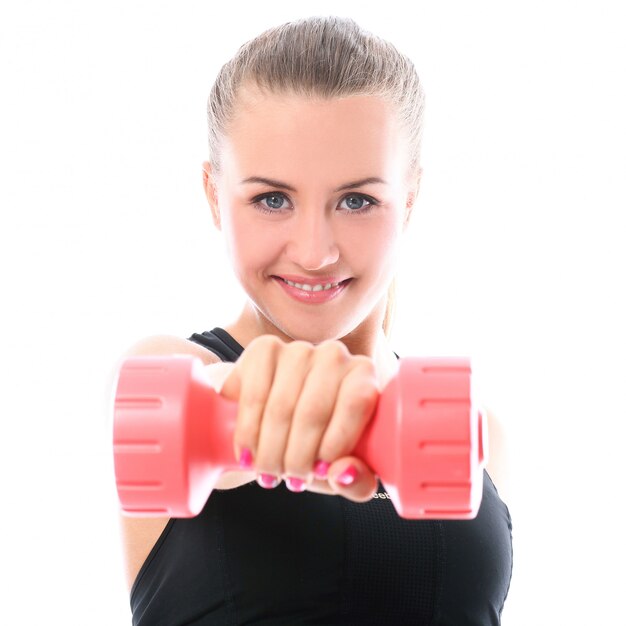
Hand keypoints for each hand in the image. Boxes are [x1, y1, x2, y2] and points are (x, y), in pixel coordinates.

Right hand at [219, 335, 380, 502]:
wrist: (282, 416)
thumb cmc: (323, 443)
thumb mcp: (345, 470)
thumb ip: (358, 482)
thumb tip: (343, 472)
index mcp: (364, 375)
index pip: (355, 403)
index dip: (336, 443)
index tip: (320, 472)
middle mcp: (334, 355)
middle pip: (313, 411)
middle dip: (297, 458)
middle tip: (290, 480)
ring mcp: (298, 349)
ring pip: (280, 408)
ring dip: (270, 451)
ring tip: (269, 473)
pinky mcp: (264, 349)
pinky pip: (254, 395)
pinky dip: (248, 432)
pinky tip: (248, 454)